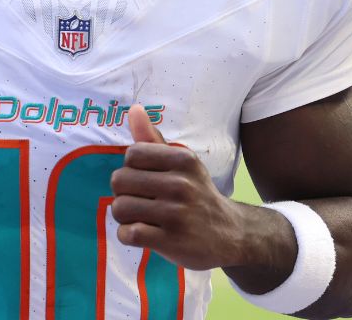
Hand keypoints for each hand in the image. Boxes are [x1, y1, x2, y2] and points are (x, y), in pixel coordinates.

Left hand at [110, 105, 246, 269]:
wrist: (231, 234)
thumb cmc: (197, 194)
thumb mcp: (182, 164)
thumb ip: (153, 138)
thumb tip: (134, 109)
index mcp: (183, 160)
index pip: (132, 154)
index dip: (131, 168)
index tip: (144, 180)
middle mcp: (181, 184)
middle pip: (120, 180)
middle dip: (123, 192)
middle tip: (139, 201)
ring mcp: (177, 214)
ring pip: (120, 208)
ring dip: (123, 216)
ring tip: (139, 217)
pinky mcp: (171, 241)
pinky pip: (128, 234)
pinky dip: (127, 235)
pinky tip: (141, 234)